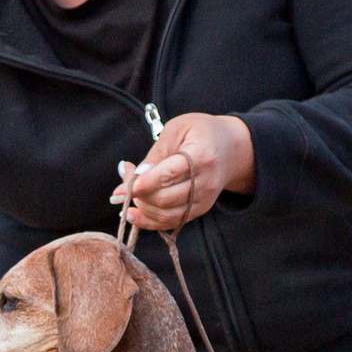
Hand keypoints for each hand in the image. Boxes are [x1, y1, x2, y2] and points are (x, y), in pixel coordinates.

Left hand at [113, 113, 254, 230]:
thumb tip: (135, 176)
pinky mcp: (200, 210)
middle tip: (126, 177)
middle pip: (165, 198)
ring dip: (141, 208)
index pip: (168, 175)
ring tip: (128, 191)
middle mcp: (206, 182)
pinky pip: (171, 222)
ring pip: (166, 214)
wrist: (231, 148)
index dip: (142, 184)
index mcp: (201, 156)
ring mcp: (204, 199)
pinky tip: (133, 214)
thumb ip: (156, 153)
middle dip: (137, 194)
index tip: (119, 189)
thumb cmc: (201, 132)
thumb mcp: (177, 129)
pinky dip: (149, 221)